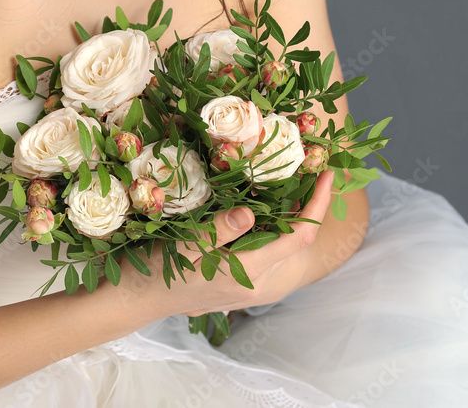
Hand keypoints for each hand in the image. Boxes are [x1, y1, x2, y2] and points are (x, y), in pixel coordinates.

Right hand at [112, 170, 334, 319]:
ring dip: (296, 215)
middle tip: (312, 169)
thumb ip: (218, 229)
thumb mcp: (184, 244)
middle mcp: (258, 282)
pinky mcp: (243, 282)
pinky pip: (271, 251)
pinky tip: (268, 206)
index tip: (327, 174)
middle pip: (298, 241)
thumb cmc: (159, 270)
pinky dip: (277, 226)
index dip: (318, 205)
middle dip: (311, 205)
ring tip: (296, 182)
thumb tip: (250, 211)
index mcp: (247, 271)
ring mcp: (252, 286)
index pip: (299, 236)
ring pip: (285, 247)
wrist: (140, 298)